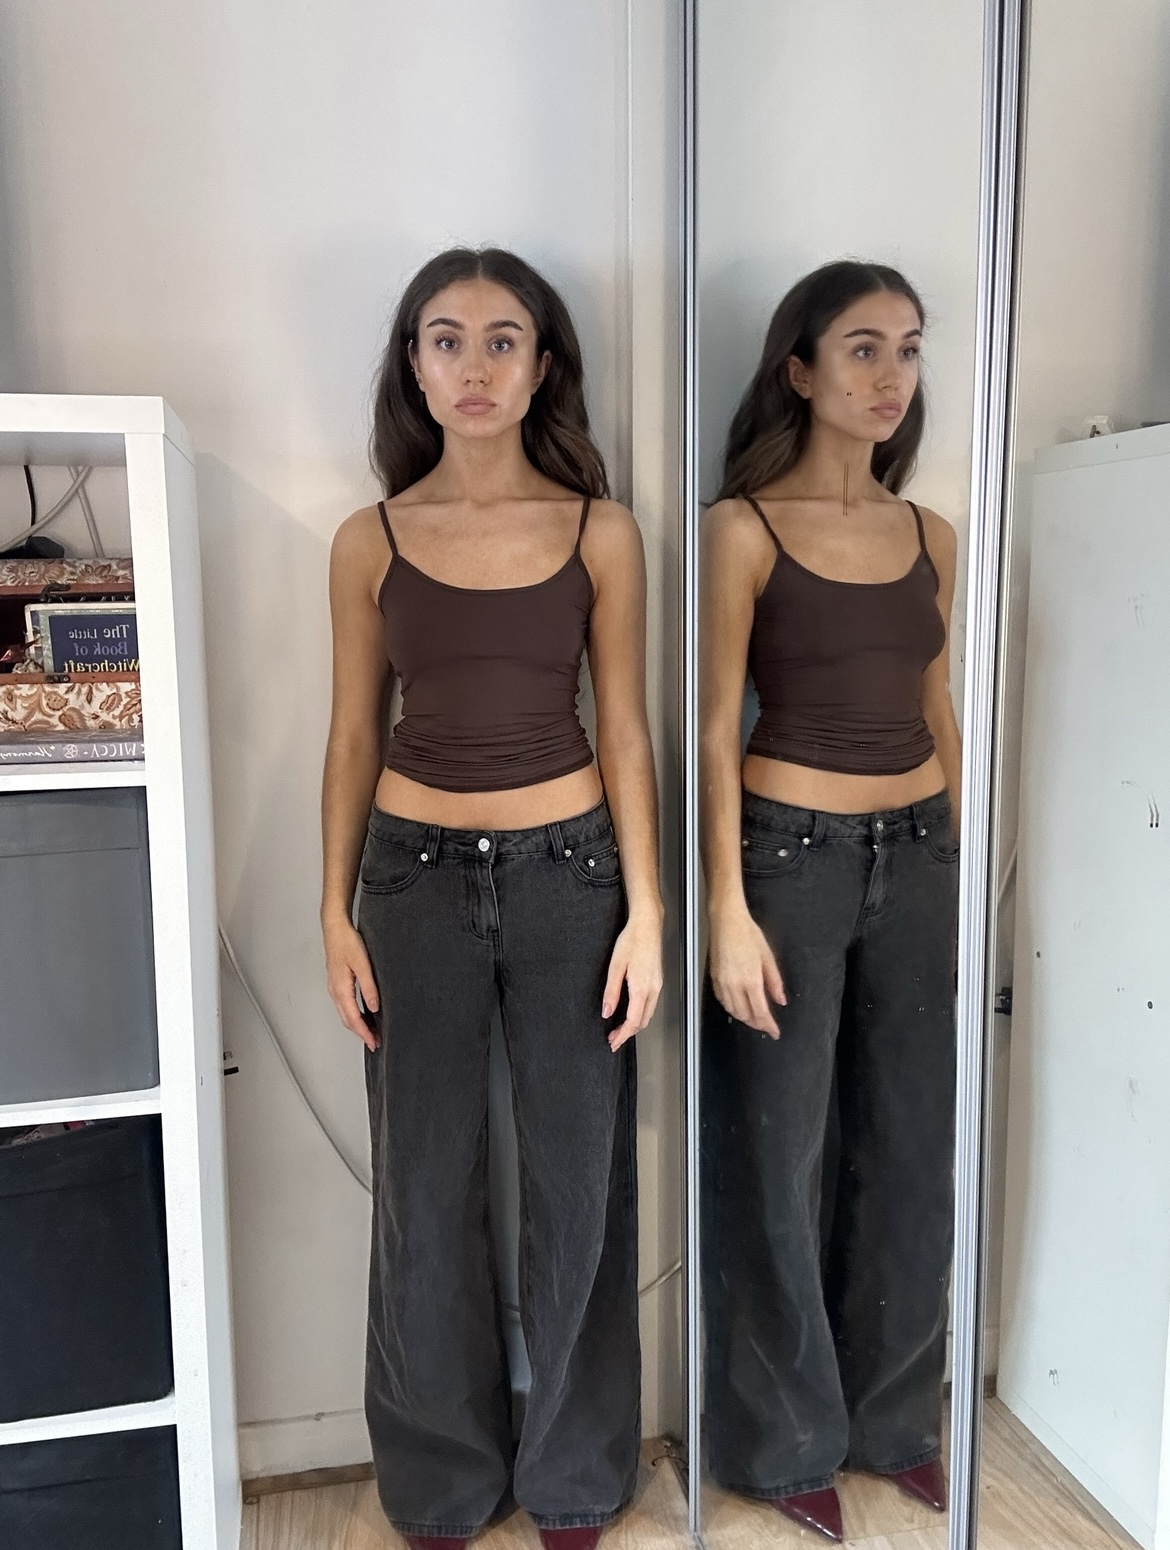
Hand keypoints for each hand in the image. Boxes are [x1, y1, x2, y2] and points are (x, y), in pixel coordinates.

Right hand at [323, 913, 380, 1050]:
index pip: (353, 1018)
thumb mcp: (363, 964)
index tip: (373, 1042)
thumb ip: (369, 987)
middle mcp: (334, 991)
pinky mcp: (336, 983)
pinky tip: (362, 1014)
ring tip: (371, 1032)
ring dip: (357, 1025)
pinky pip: (344, 1005)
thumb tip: (374, 1007)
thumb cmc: (347, 942)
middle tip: (375, 1042)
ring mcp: (334, 988)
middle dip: (361, 1033)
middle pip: (347, 1020)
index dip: (364, 1033)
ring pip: (344, 1014)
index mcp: (341, 989)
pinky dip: (353, 1015)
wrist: (335, 928)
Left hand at [603, 906, 664, 1050]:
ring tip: (619, 1029)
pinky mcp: (657, 980)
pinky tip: (630, 1012)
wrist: (648, 925)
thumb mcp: (616, 966)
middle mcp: (653, 989)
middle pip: (643, 1021)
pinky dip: (640, 1014)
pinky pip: (650, 1004)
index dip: (623, 1035)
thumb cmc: (632, 940)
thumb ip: (611, 992)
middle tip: (613, 1039)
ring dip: (635, 1025)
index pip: (634, 1021)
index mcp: (642, 988)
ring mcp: (658, 985)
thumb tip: (607, 1012)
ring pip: (648, 1014)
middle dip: (628, 1033)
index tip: (613, 1042)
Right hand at [709, 902, 785, 1037]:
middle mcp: (734, 985)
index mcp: (750, 979)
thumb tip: (780, 1000)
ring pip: (732, 1010)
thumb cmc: (748, 934)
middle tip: (766, 1026)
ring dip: (744, 1018)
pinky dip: (732, 1008)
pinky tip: (738, 1007)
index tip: (775, 1032)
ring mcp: (722, 983)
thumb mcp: (768, 956)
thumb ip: (774, 981)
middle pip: (745, 1015)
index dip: (768, 1025)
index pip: (761, 1011)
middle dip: (756, 1024)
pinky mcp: (714, 978)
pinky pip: (723, 1001)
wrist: (726, 921)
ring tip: (754, 1019)